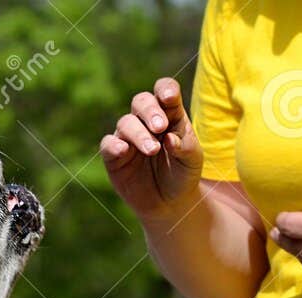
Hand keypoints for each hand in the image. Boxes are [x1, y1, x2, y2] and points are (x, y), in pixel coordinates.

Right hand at [100, 78, 203, 221]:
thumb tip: (169, 137)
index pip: (164, 91)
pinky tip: (124, 150)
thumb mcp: (192, 160)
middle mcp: (146, 122)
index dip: (165, 89)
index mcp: (170, 115)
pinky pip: (108, 144)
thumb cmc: (183, 175)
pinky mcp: (114, 157)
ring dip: (138, 133)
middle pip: (141, 101)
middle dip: (150, 111)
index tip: (169, 98)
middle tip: (160, 127)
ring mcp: (128, 138)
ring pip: (126, 123)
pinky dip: (114, 145)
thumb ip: (184, 146)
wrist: (170, 204)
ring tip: (153, 149)